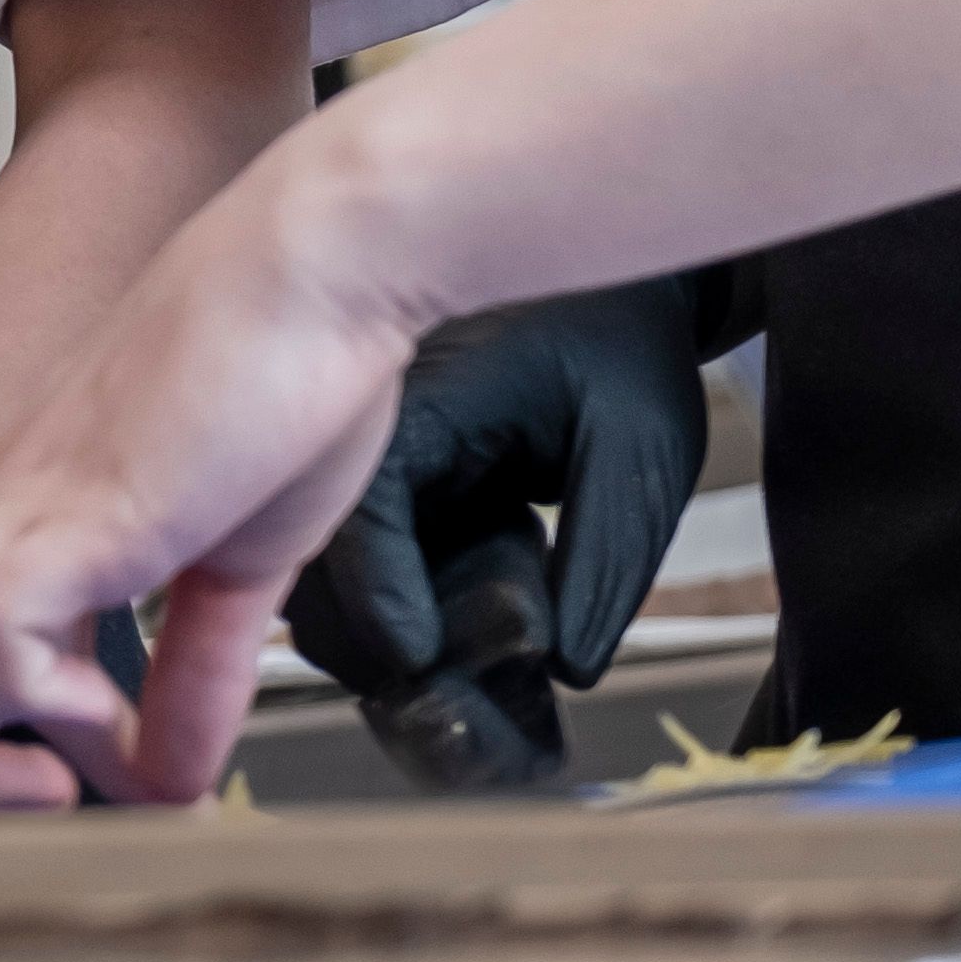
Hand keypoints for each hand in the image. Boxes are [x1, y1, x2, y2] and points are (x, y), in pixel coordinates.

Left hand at [0, 156, 427, 807]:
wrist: (321, 265)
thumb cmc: (293, 379)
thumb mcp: (243, 560)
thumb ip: (198, 668)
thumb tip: (179, 775)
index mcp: (39, 522)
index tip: (91, 784)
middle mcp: (9, 515)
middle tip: (51, 794)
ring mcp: (32, 507)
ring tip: (80, 722)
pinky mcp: (82, 505)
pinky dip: (21, 686)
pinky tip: (102, 691)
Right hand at [281, 276, 715, 748]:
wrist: (601, 272)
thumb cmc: (624, 339)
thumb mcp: (640, 444)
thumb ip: (607, 558)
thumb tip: (569, 668)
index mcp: (409, 399)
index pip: (354, 521)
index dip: (387, 605)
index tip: (434, 663)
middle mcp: (362, 425)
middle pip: (320, 564)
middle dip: (386, 638)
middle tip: (472, 689)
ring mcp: (363, 451)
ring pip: (330, 574)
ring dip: (394, 627)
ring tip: (496, 640)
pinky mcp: (380, 474)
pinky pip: (364, 558)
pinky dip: (409, 602)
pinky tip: (484, 605)